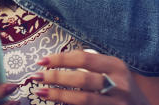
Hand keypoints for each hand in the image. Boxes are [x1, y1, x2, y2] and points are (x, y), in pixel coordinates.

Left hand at [33, 50, 149, 104]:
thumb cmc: (122, 89)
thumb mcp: (114, 72)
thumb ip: (93, 65)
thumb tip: (58, 60)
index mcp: (117, 67)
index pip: (84, 58)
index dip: (60, 59)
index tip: (42, 61)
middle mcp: (119, 85)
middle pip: (82, 79)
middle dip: (56, 77)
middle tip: (36, 76)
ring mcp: (117, 104)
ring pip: (83, 99)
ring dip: (59, 95)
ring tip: (40, 92)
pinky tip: (56, 104)